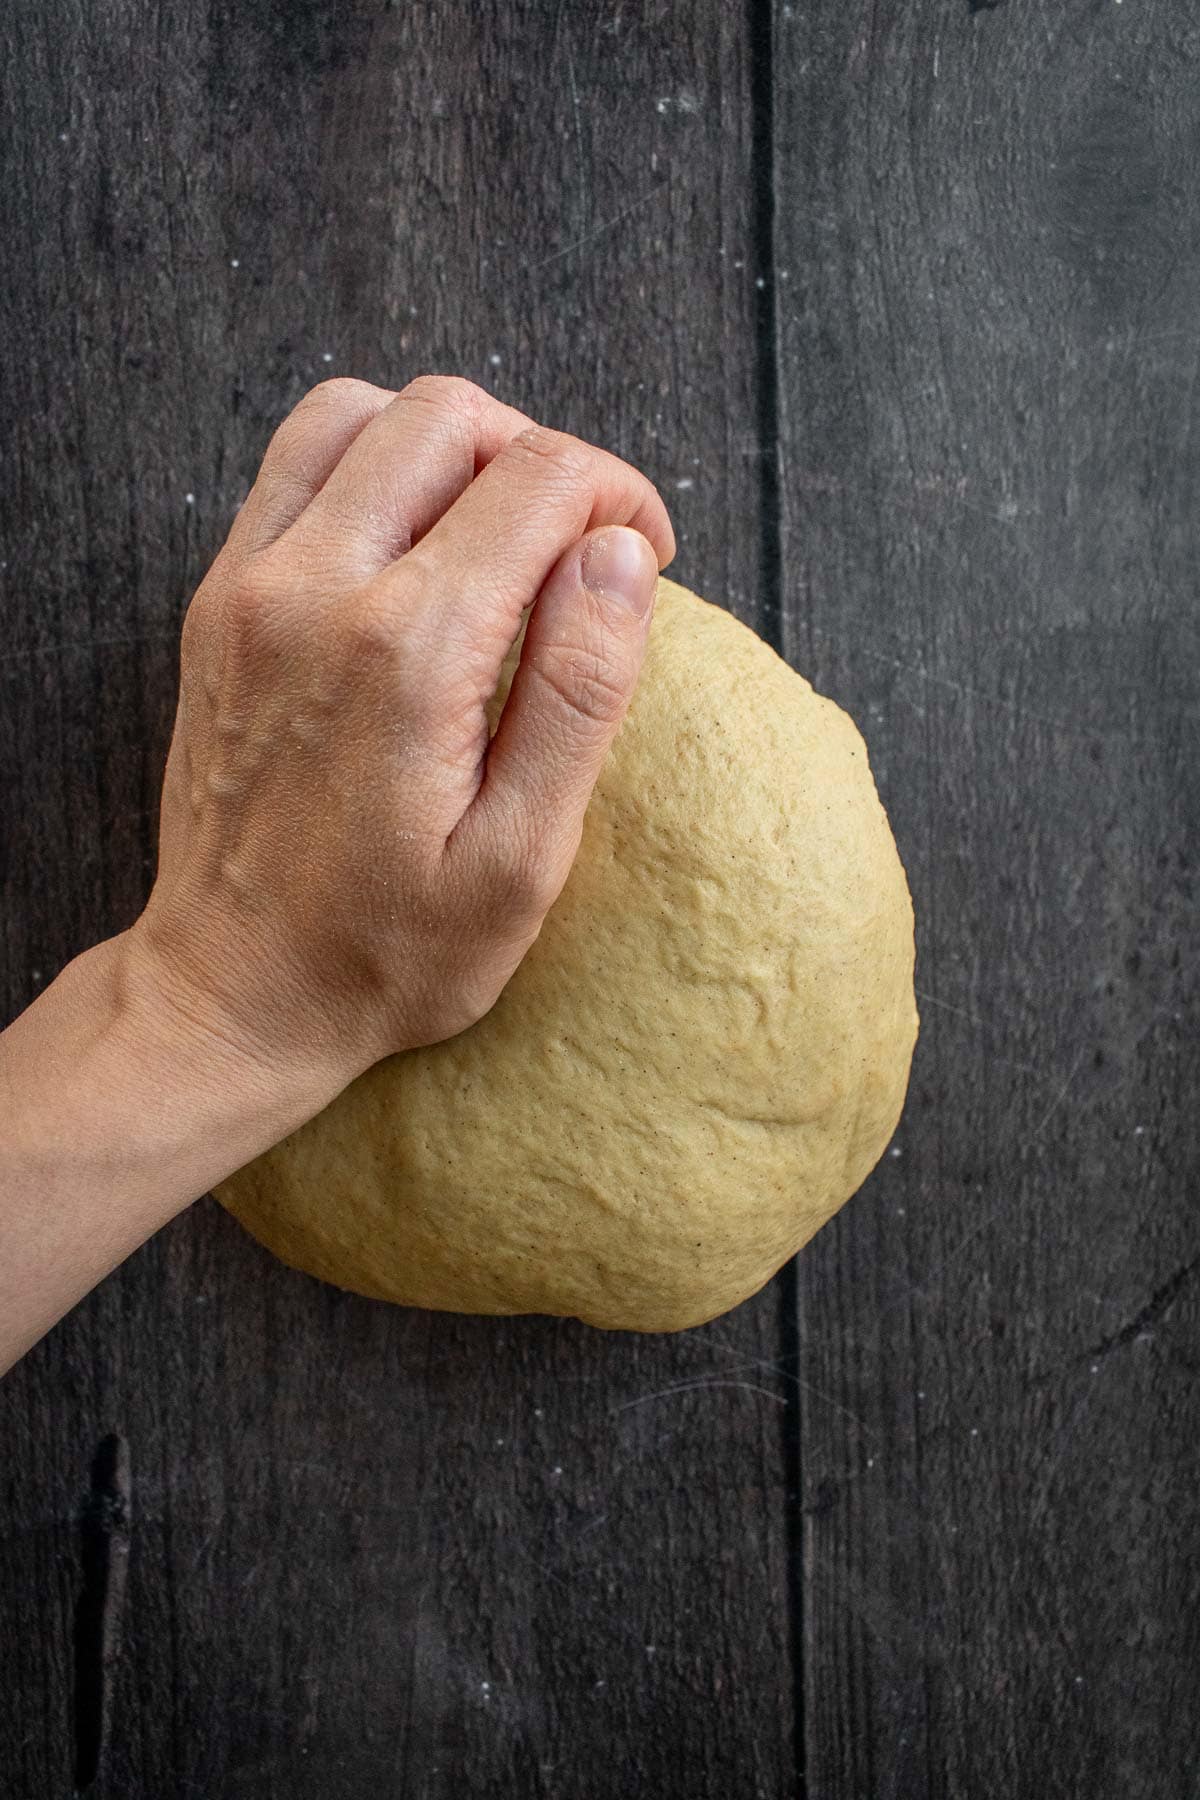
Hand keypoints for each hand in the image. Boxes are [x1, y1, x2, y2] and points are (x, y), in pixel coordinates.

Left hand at [130, 375, 674, 1092]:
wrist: (233, 991)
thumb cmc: (387, 950)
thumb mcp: (520, 860)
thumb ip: (579, 692)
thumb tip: (622, 553)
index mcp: (411, 650)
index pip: (543, 479)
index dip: (621, 498)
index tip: (647, 561)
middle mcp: (316, 588)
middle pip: (451, 417)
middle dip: (544, 457)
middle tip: (580, 547)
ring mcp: (250, 585)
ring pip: (362, 412)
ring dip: (451, 444)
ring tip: (496, 530)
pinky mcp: (218, 602)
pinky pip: (294, 463)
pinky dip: (369, 463)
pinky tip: (410, 544)